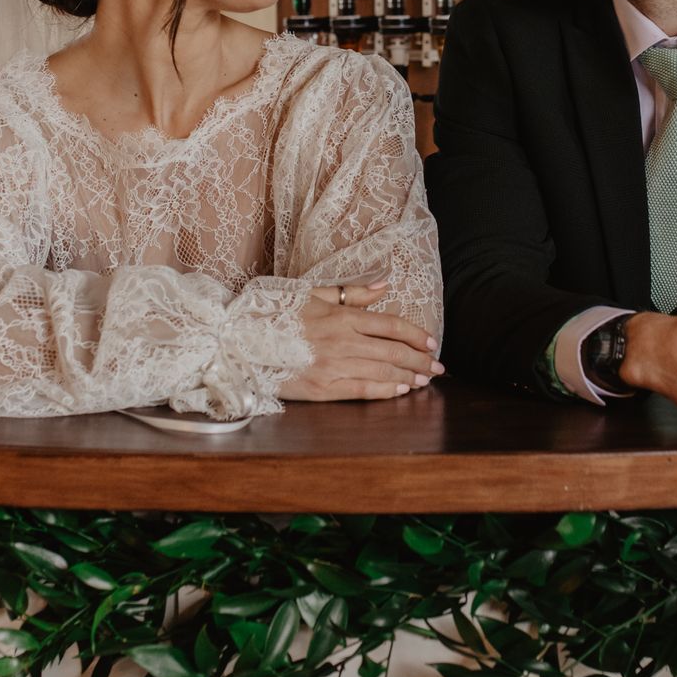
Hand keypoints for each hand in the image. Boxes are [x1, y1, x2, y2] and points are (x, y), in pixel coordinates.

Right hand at [282, 280, 444, 401]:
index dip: (415, 334)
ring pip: (382, 372)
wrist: (238, 341)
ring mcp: (332, 366)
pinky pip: (361, 391)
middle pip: (392, 350)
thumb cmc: (274, 313)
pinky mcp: (320, 389)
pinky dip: (384, 391)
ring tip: (425, 381)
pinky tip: (400, 391)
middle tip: (438, 367)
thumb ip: (352, 292)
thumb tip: (385, 285)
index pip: (390, 324)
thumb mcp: (311, 293)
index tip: (431, 342)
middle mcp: (342, 341)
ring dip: (408, 376)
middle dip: (419, 360)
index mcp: (341, 315)